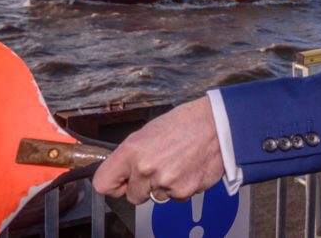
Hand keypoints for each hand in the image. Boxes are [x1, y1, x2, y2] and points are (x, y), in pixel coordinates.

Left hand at [92, 96, 224, 203]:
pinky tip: (188, 168)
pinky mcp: (183, 191)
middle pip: (132, 196)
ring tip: (177, 163)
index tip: (121, 183)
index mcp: (132, 151)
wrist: (217, 125)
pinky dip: (181, 187)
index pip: (103, 184)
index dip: (114, 185)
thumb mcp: (148, 131)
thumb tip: (122, 171)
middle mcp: (145, 169)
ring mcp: (164, 182)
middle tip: (158, 168)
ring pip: (156, 197)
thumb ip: (131, 155)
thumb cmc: (185, 123)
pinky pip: (176, 197)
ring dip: (164, 186)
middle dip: (143, 187)